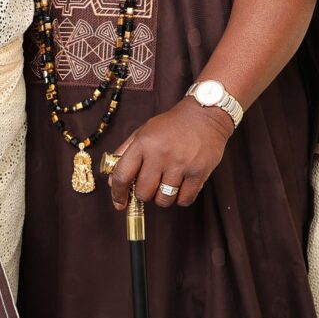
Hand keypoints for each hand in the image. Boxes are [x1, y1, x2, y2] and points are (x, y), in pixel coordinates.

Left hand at [105, 99, 232, 210]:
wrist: (205, 115)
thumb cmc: (172, 125)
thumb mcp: (144, 131)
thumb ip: (125, 153)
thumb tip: (113, 180)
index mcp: (143, 143)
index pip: (122, 175)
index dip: (118, 193)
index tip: (119, 202)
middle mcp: (160, 154)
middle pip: (143, 192)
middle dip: (144, 195)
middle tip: (150, 187)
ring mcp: (180, 165)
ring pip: (163, 200)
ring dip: (163, 198)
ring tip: (167, 186)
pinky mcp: (198, 172)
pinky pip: (184, 200)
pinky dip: (180, 199)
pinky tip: (181, 188)